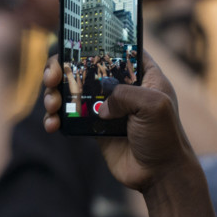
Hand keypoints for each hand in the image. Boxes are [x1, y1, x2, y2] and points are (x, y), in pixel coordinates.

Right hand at [41, 49, 194, 191]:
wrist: (159, 174)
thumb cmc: (165, 137)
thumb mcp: (154, 106)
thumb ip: (125, 94)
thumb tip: (101, 105)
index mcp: (142, 73)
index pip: (115, 47)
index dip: (94, 42)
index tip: (72, 44)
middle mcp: (121, 85)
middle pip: (85, 65)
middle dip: (61, 67)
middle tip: (51, 77)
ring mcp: (106, 106)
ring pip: (71, 89)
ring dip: (54, 93)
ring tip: (51, 104)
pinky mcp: (93, 126)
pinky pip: (68, 116)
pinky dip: (55, 118)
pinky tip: (52, 125)